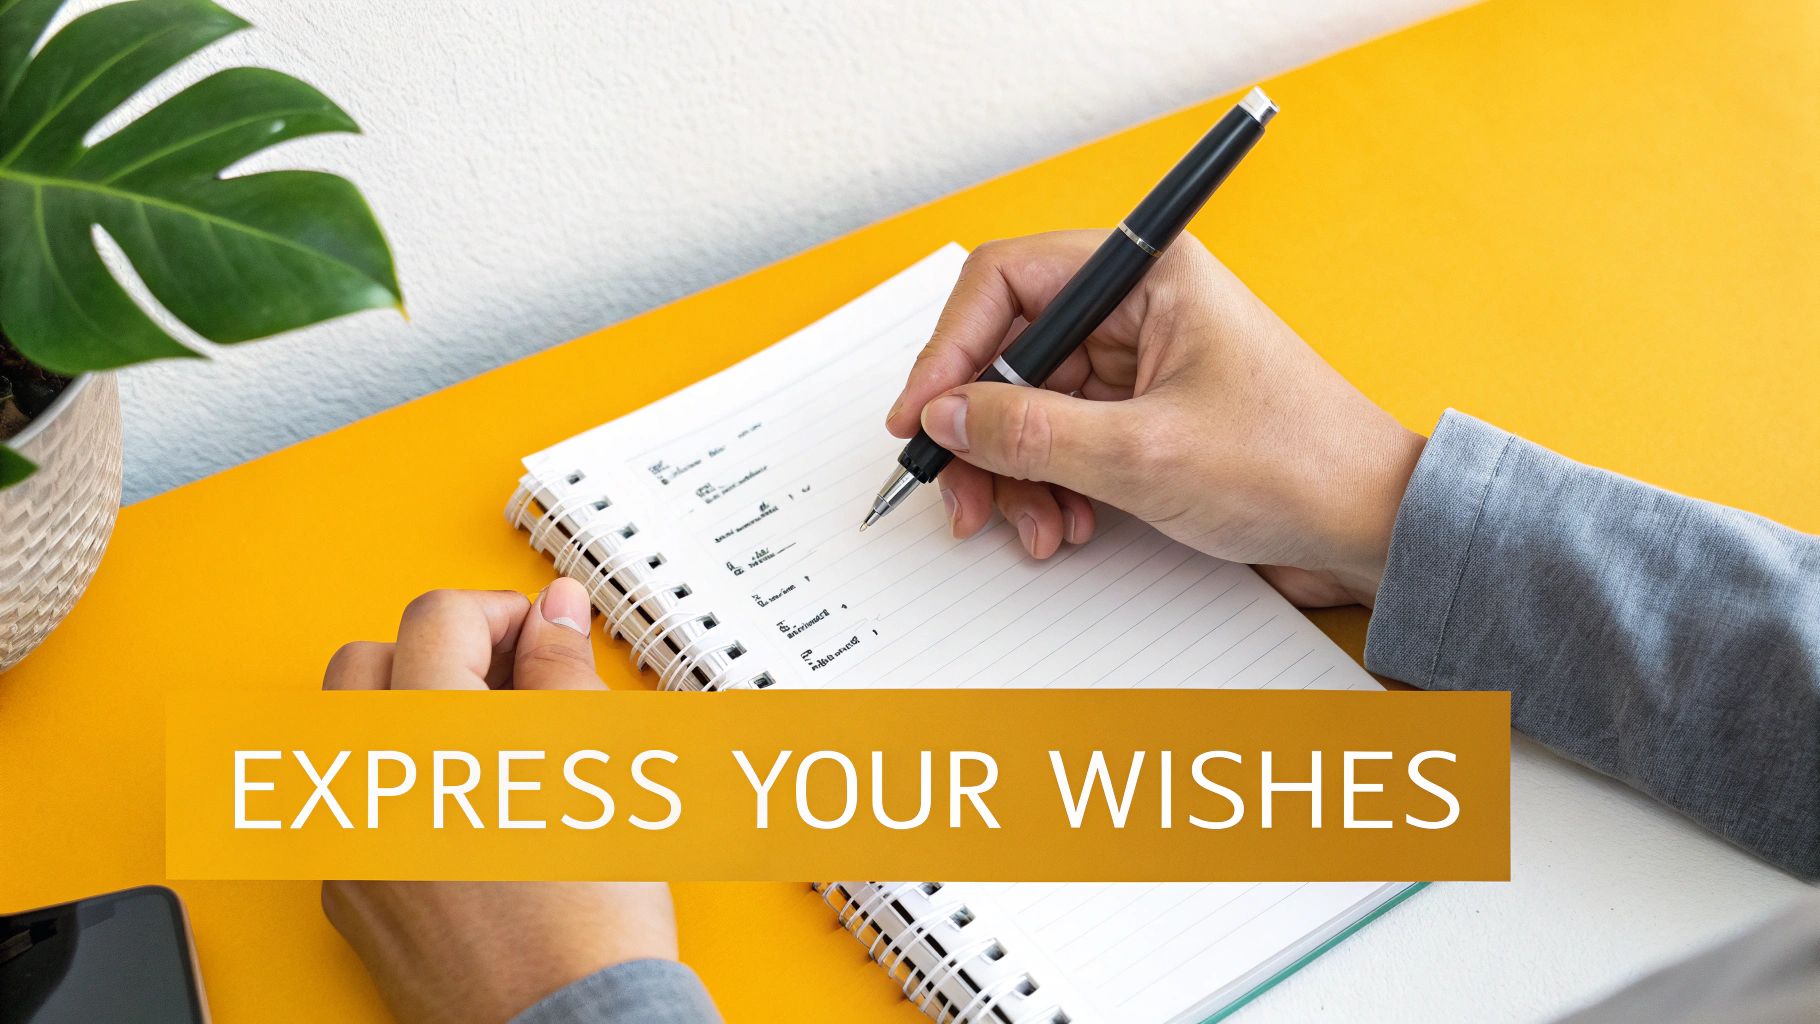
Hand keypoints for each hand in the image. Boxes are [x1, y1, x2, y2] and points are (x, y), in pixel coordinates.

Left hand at [320, 581, 678, 1023]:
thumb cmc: (587, 916)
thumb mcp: (590, 762)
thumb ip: (562, 670)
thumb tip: (555, 614)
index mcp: (419, 737)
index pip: (437, 618)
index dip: (505, 611)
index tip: (547, 632)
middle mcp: (360, 785)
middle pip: (372, 662)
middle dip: (447, 653)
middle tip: (522, 679)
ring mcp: (344, 844)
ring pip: (356, 734)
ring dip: (417, 713)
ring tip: (498, 744)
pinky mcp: (350, 897)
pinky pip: (359, 805)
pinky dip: (406, 782)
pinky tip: (474, 809)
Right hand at [886, 231, 1425, 606]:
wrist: (1371, 529)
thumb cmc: (1297, 466)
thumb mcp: (1144, 454)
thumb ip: (1032, 432)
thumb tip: (948, 417)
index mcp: (1149, 276)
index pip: (1006, 280)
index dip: (949, 348)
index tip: (922, 414)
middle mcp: (1139, 311)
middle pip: (1010, 352)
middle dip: (980, 430)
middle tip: (961, 493)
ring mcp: (1140, 368)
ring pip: (1030, 406)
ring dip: (1014, 472)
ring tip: (1031, 526)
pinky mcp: (1144, 420)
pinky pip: (1063, 441)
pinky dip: (1049, 486)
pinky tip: (1066, 524)